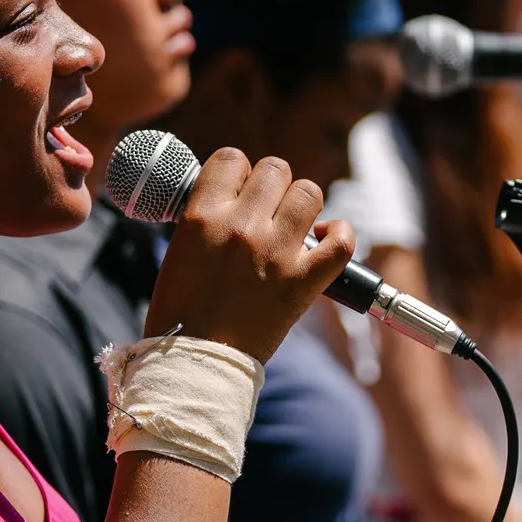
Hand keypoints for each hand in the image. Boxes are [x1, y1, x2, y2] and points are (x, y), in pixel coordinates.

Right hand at [146, 149, 353, 362]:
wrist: (197, 363)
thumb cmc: (180, 311)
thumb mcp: (179, 250)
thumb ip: (206, 217)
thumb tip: (233, 195)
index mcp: (202, 216)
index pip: (231, 158)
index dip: (238, 172)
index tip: (239, 190)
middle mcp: (241, 227)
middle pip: (275, 169)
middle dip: (272, 187)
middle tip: (266, 212)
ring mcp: (276, 253)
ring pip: (309, 193)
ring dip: (303, 206)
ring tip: (294, 226)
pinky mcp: (303, 282)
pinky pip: (341, 241)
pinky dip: (339, 236)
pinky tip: (325, 240)